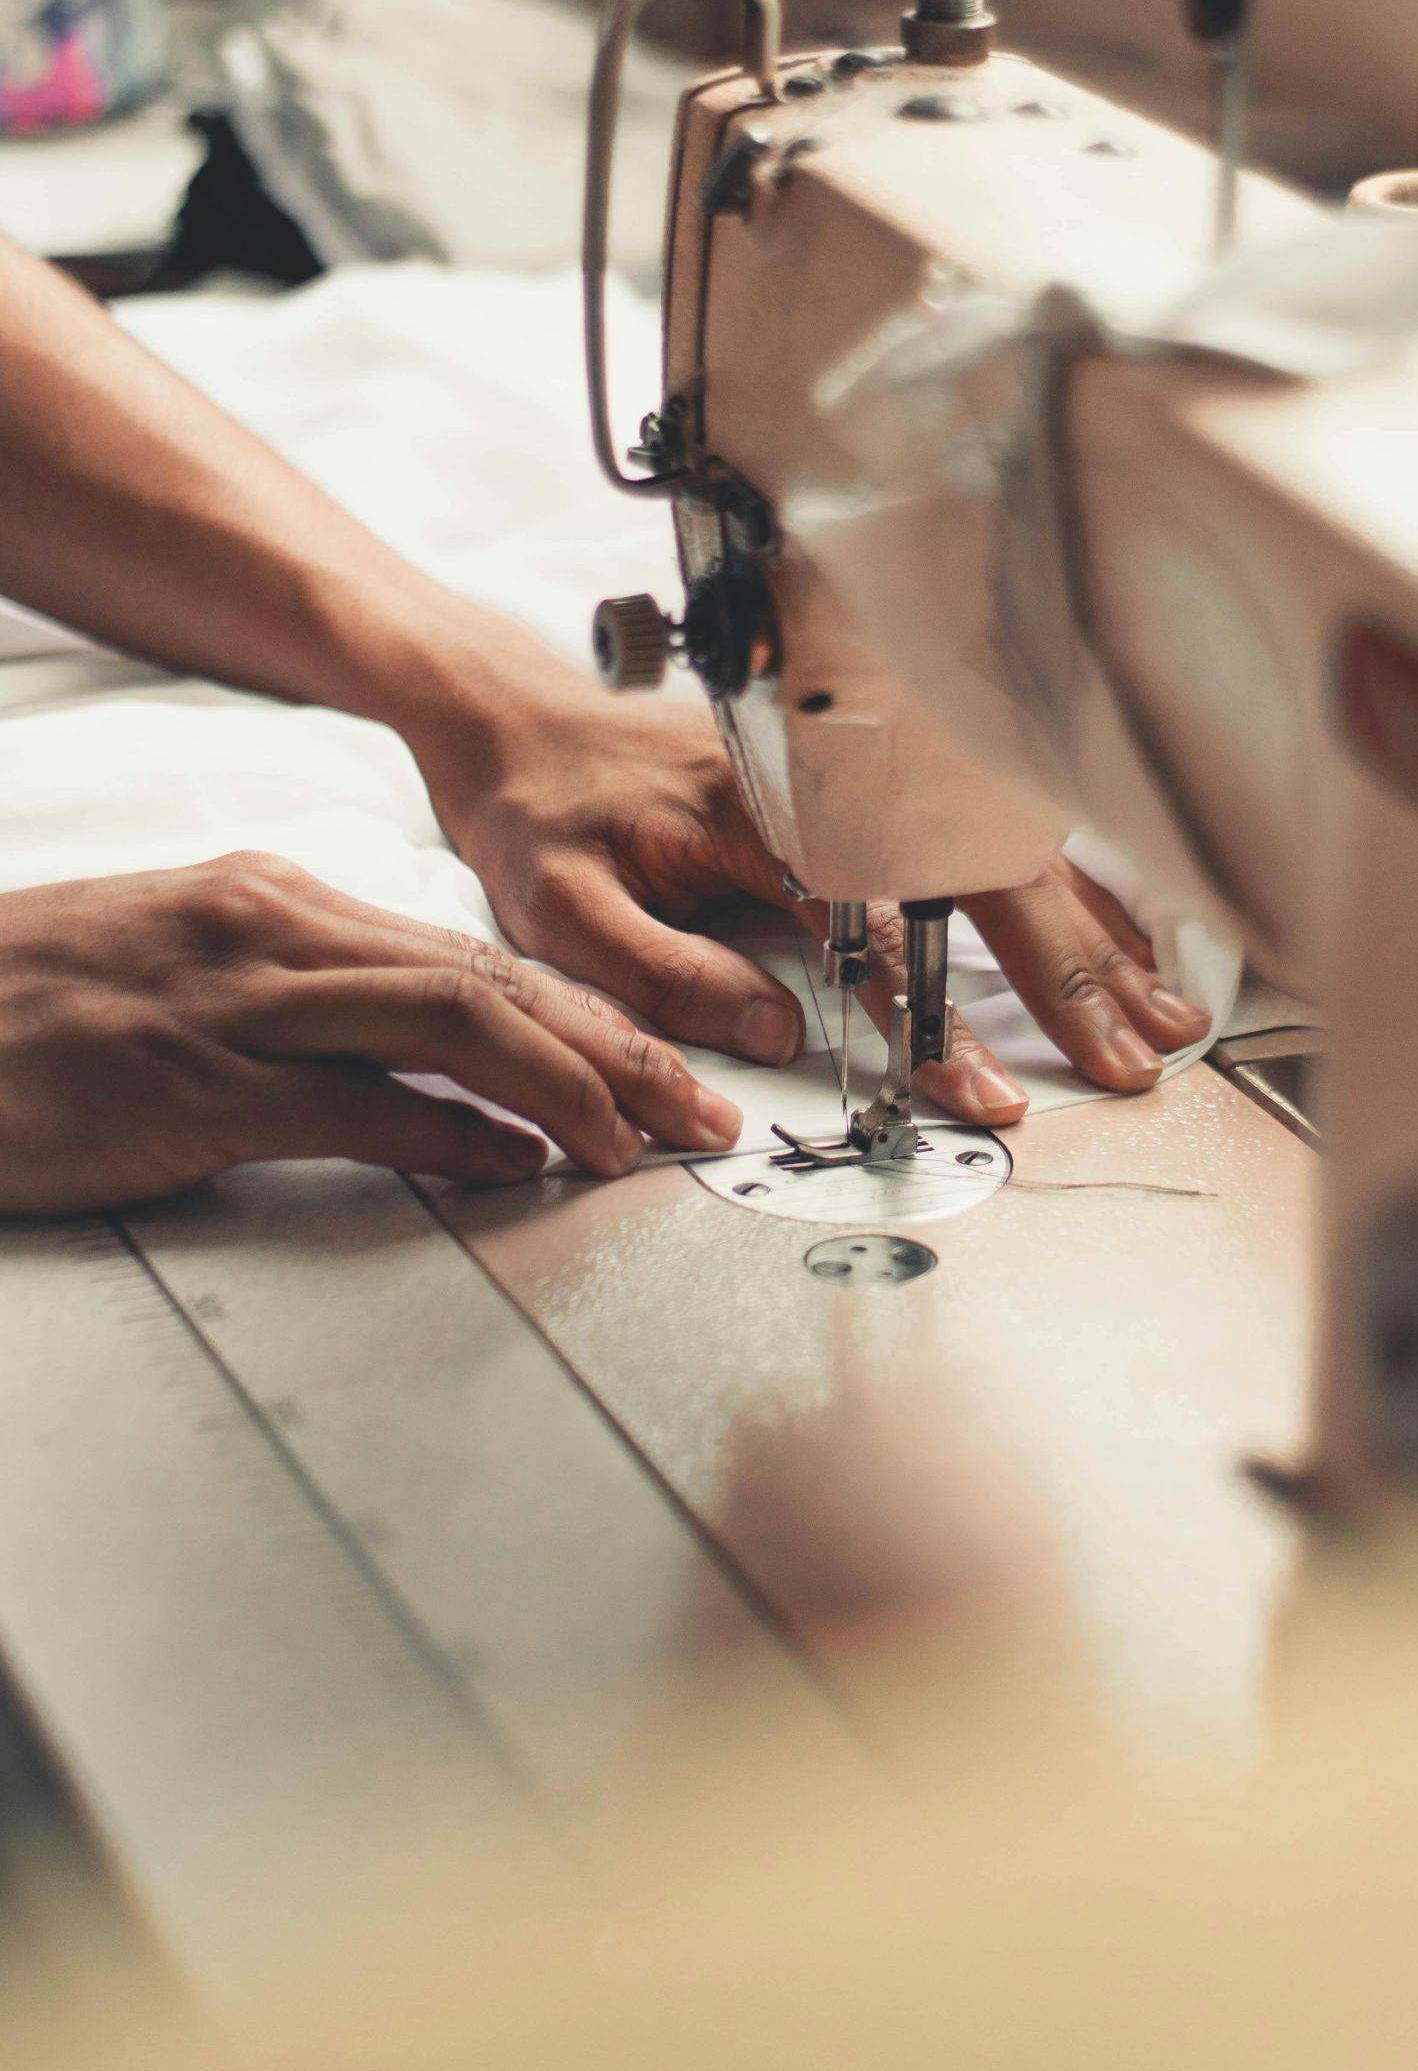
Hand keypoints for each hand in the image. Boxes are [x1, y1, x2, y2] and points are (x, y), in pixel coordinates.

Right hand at [0, 855, 743, 1215]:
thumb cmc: (42, 1010)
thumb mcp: (191, 971)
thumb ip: (308, 1003)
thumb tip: (432, 1074)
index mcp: (280, 902)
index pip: (474, 955)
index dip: (588, 1013)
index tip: (661, 1063)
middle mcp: (275, 935)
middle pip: (490, 979)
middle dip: (617, 1045)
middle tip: (700, 1110)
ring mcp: (236, 1007)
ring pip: (448, 1022)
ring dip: (566, 1084)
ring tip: (636, 1140)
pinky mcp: (194, 1089)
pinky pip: (354, 1105)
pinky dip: (449, 1136)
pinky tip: (511, 1168)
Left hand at [420, 673, 1210, 1128]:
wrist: (514, 713)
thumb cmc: (538, 810)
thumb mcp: (563, 911)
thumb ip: (668, 974)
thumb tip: (776, 1037)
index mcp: (760, 818)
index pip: (883, 930)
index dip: (943, 1021)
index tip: (990, 1088)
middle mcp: (828, 784)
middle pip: (984, 875)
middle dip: (1071, 970)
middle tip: (1129, 1055)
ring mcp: (857, 769)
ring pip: (1004, 845)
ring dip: (1091, 925)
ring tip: (1159, 1002)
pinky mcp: (866, 772)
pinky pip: (985, 825)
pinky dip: (1061, 879)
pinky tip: (1114, 926)